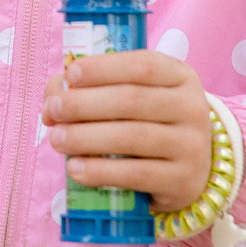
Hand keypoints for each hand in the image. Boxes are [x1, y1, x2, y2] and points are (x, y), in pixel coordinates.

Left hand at [41, 50, 213, 211]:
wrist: (192, 171)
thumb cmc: (151, 123)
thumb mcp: (135, 96)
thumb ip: (94, 87)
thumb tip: (53, 96)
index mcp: (180, 76)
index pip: (143, 65)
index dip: (103, 68)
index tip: (70, 73)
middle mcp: (191, 107)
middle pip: (131, 100)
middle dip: (83, 104)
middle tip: (53, 110)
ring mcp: (192, 146)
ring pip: (132, 137)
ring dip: (85, 137)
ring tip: (57, 140)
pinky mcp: (183, 181)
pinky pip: (136, 175)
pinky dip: (101, 171)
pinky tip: (75, 168)